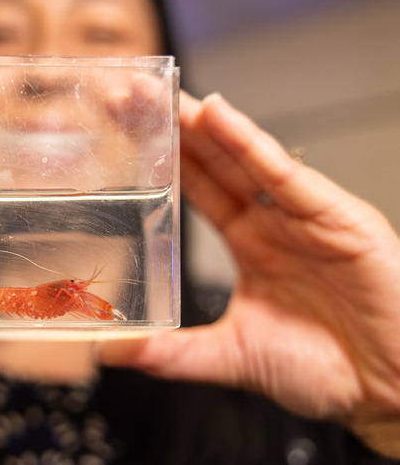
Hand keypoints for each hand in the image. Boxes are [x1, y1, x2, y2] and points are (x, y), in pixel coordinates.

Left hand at [99, 92, 399, 457]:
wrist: (393, 390)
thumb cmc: (328, 369)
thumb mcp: (232, 357)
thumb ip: (171, 353)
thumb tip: (111, 351)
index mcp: (250, 244)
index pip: (195, 188)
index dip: (160, 160)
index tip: (122, 132)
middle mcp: (272, 221)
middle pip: (213, 162)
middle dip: (172, 128)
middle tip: (129, 93)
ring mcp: (302, 215)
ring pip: (244, 158)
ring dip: (203, 123)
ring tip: (163, 94)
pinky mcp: (334, 218)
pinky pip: (284, 175)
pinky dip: (250, 144)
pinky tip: (218, 117)